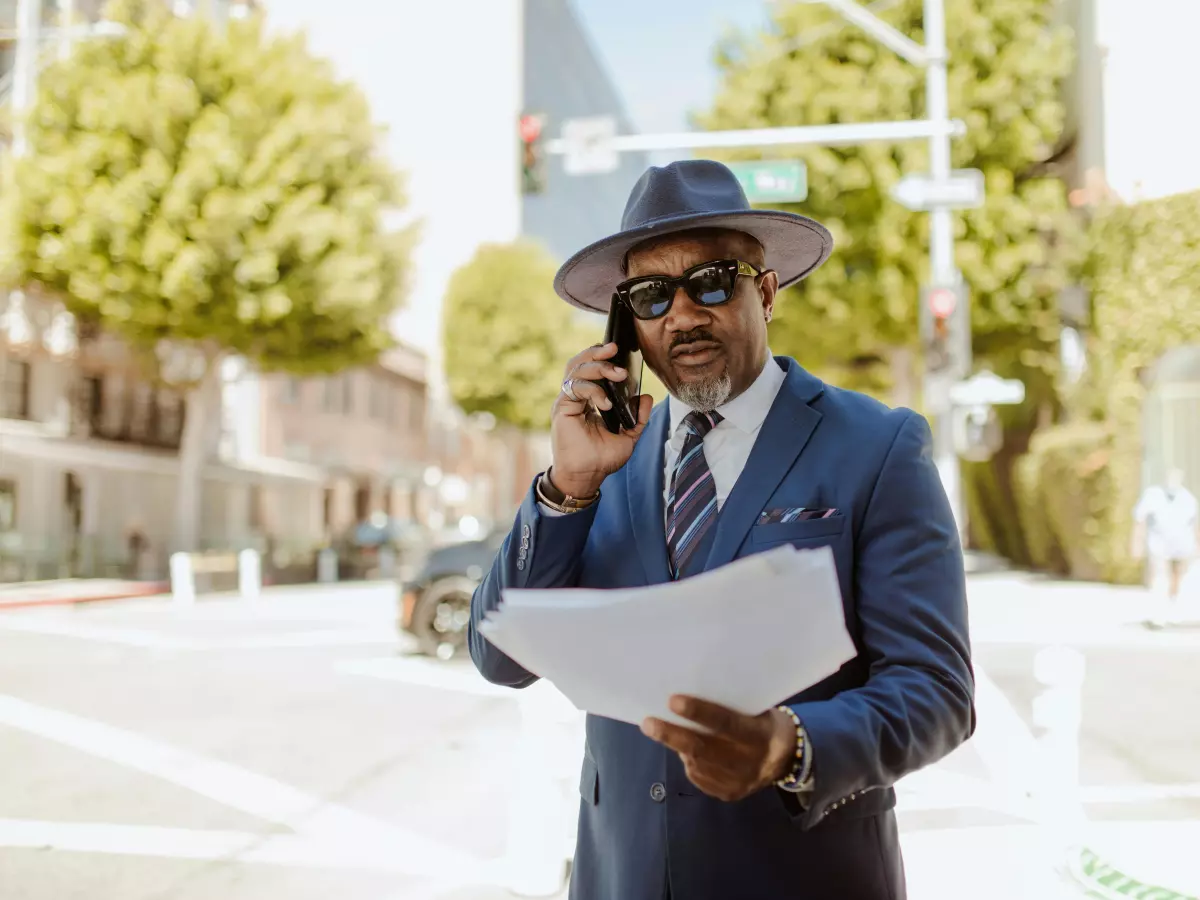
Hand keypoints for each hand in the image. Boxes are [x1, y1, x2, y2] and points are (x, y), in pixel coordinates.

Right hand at [550, 342, 652, 496]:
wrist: (586, 477)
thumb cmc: (602, 459)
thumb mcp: (628, 436)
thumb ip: (638, 418)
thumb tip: (646, 397)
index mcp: (588, 400)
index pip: (590, 369)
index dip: (602, 357)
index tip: (620, 350)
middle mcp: (575, 397)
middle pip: (580, 362)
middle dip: (598, 353)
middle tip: (615, 350)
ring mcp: (566, 401)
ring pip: (575, 369)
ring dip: (598, 366)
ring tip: (618, 373)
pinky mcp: (562, 409)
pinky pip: (575, 388)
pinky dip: (593, 390)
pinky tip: (606, 403)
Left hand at [641, 696, 796, 802]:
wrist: (786, 759)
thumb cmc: (764, 723)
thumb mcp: (757, 711)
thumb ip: (730, 708)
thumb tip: (690, 695)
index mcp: (759, 735)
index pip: (726, 724)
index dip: (699, 712)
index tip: (672, 701)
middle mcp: (750, 763)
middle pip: (704, 750)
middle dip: (672, 736)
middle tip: (648, 723)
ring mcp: (739, 783)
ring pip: (698, 766)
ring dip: (676, 747)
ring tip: (661, 731)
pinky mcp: (730, 794)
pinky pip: (700, 779)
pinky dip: (688, 762)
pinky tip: (684, 750)